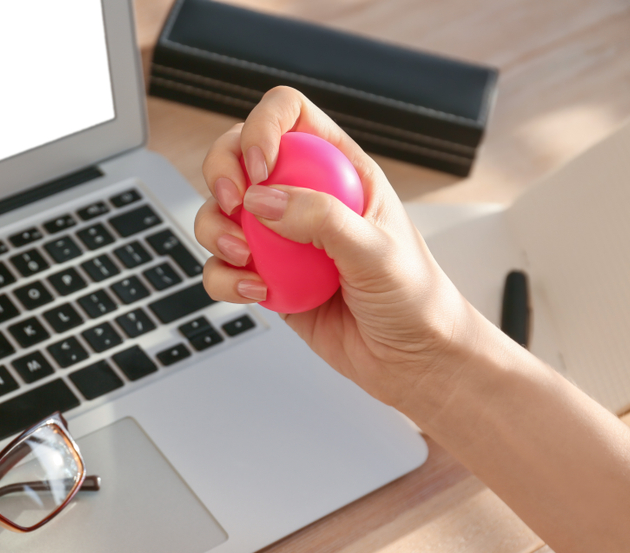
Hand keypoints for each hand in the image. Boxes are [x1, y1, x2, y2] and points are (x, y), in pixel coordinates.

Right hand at [194, 86, 481, 411]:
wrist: (412, 361)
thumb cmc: (414, 299)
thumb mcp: (378, 252)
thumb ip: (322, 220)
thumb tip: (262, 200)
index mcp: (340, 169)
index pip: (289, 115)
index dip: (264, 127)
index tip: (260, 170)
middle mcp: (304, 195)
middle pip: (239, 154)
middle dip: (222, 174)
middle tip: (233, 206)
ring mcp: (279, 238)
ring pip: (220, 211)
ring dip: (215, 231)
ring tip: (244, 258)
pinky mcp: (264, 277)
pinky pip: (222, 266)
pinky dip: (226, 279)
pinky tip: (257, 293)